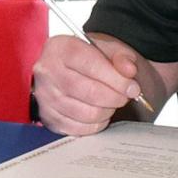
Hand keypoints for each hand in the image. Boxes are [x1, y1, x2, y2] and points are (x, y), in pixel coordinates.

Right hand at [31, 31, 148, 134]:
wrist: (67, 70)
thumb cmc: (88, 60)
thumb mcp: (107, 49)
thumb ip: (122, 57)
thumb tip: (129, 72)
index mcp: (61, 48)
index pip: (91, 65)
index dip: (117, 80)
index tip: (133, 88)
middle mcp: (47, 71)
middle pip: (89, 92)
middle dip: (114, 98)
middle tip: (124, 97)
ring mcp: (45, 97)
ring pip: (86, 113)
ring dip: (106, 111)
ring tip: (111, 103)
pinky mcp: (48, 117)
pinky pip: (79, 129)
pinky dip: (96, 124)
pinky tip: (100, 113)